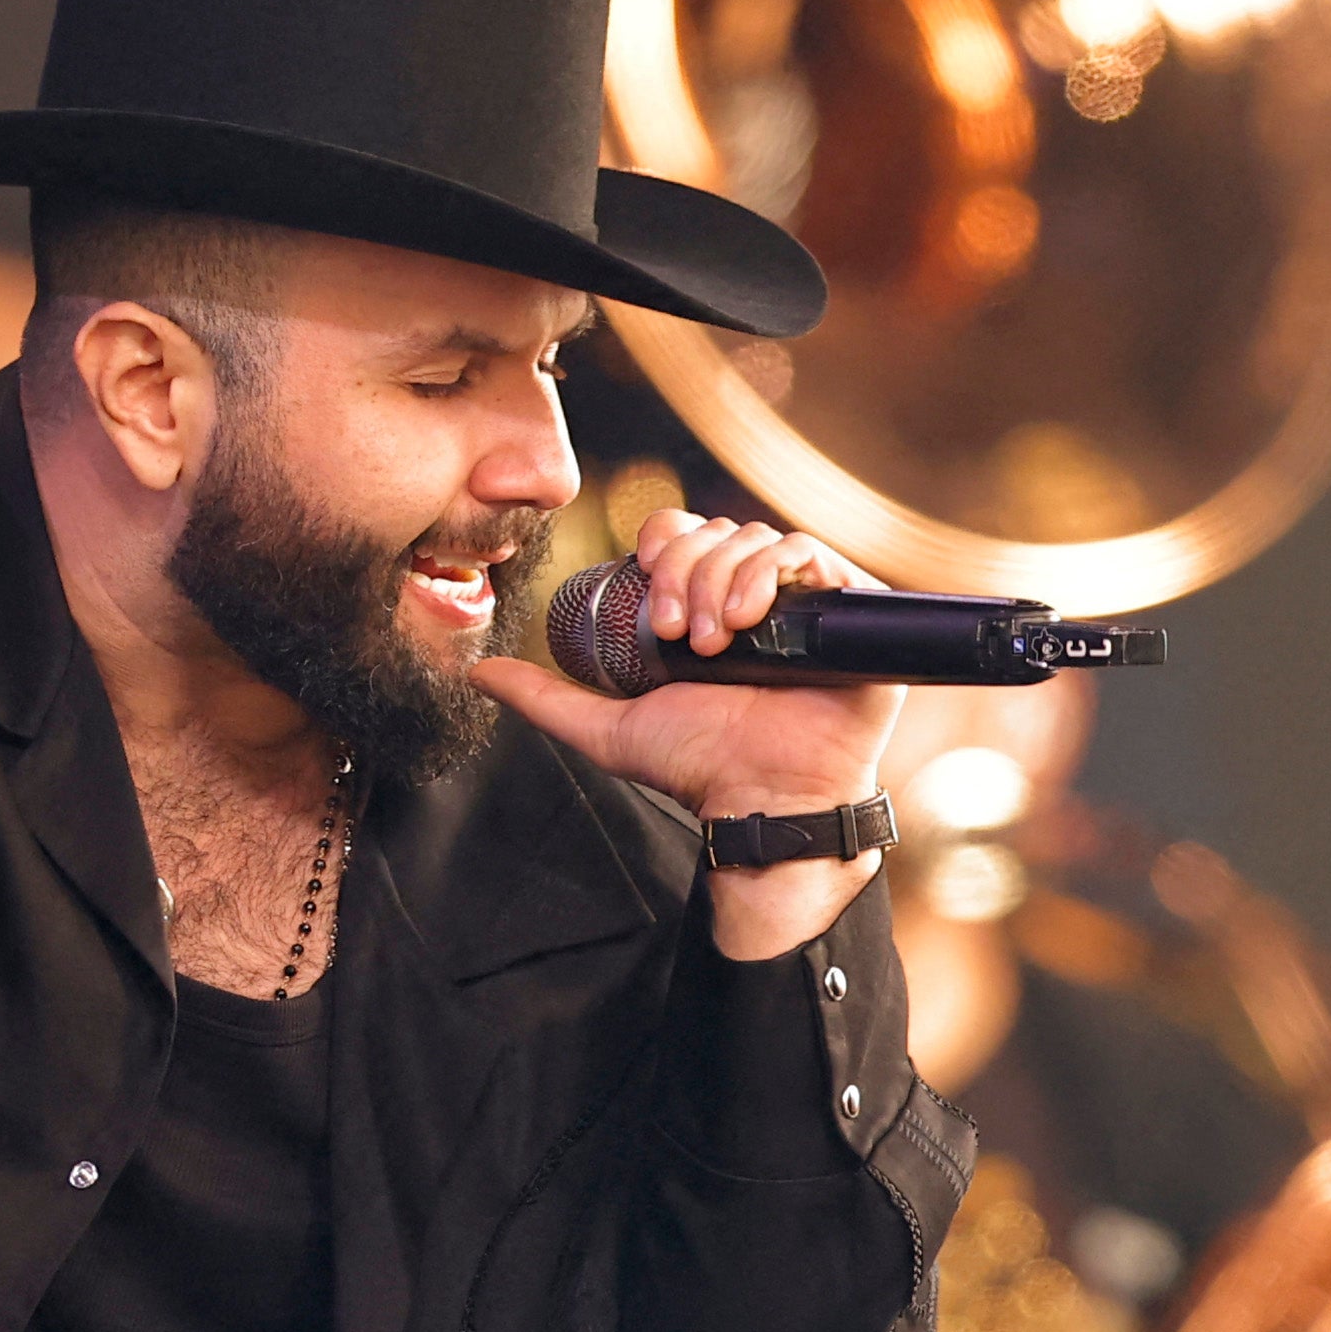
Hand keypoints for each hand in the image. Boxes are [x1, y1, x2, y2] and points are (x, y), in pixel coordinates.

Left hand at [477, 511, 902, 960]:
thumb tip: (479, 675)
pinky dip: (772, 572)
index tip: (645, 584)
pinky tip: (751, 619)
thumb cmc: (701, 768)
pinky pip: (810, 554)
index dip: (661, 543)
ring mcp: (804, 600)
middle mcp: (754, 594)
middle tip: (676, 632)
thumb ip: (547, 701)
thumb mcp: (609, 729)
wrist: (764, 801)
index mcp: (704, 603)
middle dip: (686, 571)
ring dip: (723, 579)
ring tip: (714, 641)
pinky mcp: (851, 609)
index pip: (680, 533)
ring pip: (756, 538)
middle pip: (715, 530)